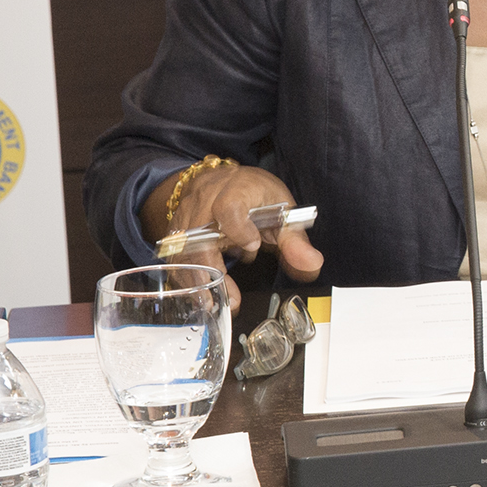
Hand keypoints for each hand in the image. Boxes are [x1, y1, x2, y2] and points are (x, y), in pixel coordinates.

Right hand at [145, 162, 322, 312]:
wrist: (222, 182)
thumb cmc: (253, 194)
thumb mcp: (281, 210)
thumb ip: (295, 240)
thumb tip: (312, 264)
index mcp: (235, 189)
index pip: (230, 206)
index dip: (238, 228)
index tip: (252, 246)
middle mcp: (204, 202)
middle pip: (199, 237)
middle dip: (213, 271)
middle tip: (231, 297)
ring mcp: (185, 219)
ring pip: (182, 253)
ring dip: (197, 282)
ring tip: (215, 304)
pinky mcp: (174, 235)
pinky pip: (174, 261)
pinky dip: (186, 281)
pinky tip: (201, 296)